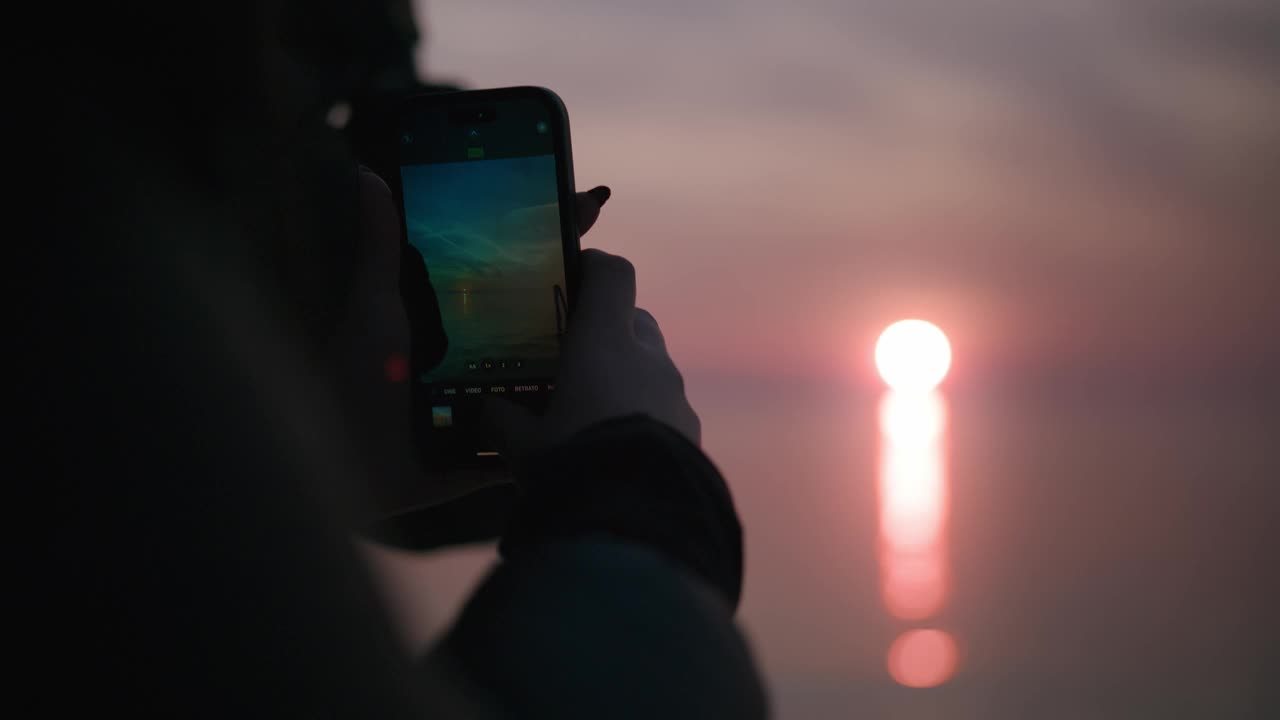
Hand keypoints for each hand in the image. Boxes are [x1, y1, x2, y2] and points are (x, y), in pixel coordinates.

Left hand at [333, 168, 611, 522]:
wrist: (352, 464)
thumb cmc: (358, 377)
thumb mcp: (375, 304)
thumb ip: (381, 244)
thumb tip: (367, 171)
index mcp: (460, 311)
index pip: (517, 261)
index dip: (553, 230)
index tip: (589, 200)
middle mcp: (487, 349)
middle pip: (548, 310)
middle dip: (585, 285)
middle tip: (613, 262)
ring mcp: (503, 394)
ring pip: (561, 367)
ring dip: (592, 349)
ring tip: (630, 322)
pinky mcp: (509, 440)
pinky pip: (552, 424)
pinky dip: (579, 413)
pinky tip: (616, 393)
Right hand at [490, 249, 700, 456]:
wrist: (637, 520)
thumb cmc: (572, 461)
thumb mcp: (521, 446)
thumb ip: (501, 420)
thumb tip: (486, 410)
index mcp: (604, 342)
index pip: (612, 275)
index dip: (593, 268)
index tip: (571, 277)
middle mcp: (647, 357)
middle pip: (634, 320)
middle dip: (608, 332)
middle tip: (574, 360)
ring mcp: (676, 393)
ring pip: (651, 367)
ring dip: (627, 378)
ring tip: (594, 415)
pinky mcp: (693, 430)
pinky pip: (664, 407)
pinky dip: (644, 415)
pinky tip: (620, 450)